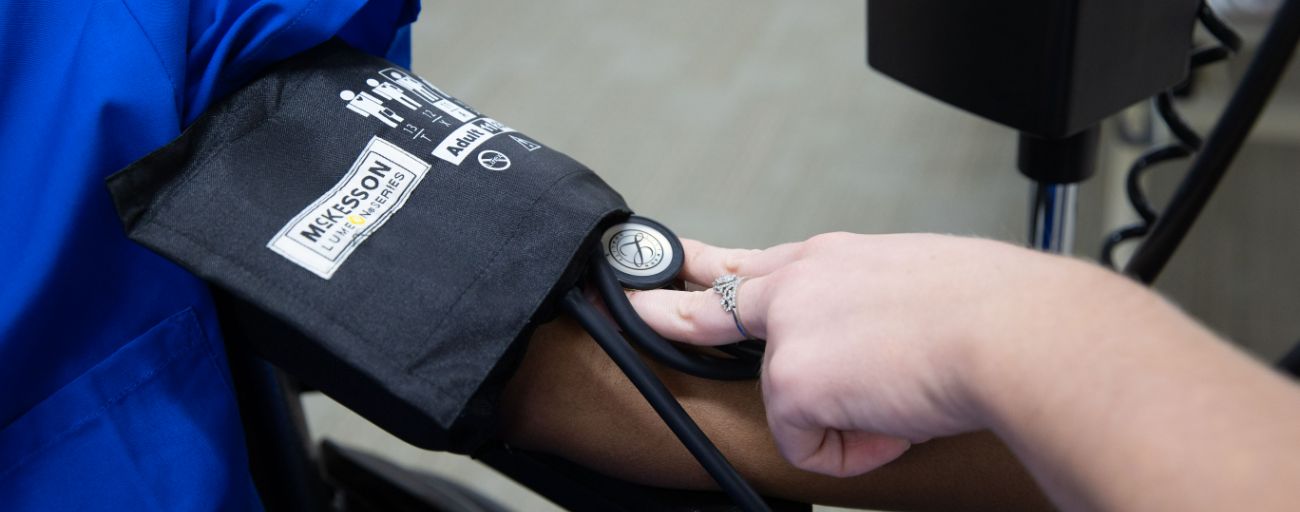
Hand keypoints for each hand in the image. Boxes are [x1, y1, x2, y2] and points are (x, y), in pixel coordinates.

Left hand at [628, 232, 1073, 476]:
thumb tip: (878, 353)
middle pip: (712, 300)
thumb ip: (875, 306)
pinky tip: (897, 423)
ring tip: (901, 404)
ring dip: (845, 420)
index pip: (759, 263)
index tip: (682, 264)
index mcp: (835, 258)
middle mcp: (802, 283)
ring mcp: (790, 330)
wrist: (1015, 332)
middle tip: (633, 306)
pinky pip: (811, 446)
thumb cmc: (994, 305)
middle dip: (665, 310)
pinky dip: (857, 451)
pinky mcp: (791, 381)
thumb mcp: (922, 280)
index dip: (714, 267)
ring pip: (790, 401)